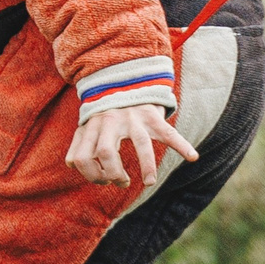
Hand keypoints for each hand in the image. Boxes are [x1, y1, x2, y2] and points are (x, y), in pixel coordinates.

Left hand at [67, 103, 198, 186]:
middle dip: (112, 174)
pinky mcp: (153, 116)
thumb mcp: (88, 123)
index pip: (83, 158)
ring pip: (141, 145)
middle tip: (121, 182)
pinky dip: (182, 145)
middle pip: (106, 153)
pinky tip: (192, 157)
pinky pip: (169, 132)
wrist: (126, 80)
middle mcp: (111, 121)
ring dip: (146, 167)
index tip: (103, 181)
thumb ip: (78, 143)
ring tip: (149, 183)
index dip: (90, 175)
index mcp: (93, 126)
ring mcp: (134, 118)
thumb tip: (72, 164)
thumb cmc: (105, 110)